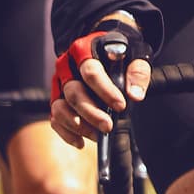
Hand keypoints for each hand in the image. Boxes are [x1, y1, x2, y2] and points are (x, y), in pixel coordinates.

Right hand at [50, 20, 152, 147]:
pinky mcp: (57, 100)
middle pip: (73, 92)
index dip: (105, 91)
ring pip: (60, 108)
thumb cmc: (122, 54)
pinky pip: (55, 119)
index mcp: (84, 51)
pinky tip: (82, 142)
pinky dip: (67, 134)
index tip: (121, 106)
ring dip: (78, 126)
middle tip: (108, 127)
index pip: (91, 72)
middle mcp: (66, 67)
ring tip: (97, 136)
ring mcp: (59, 85)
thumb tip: (135, 95)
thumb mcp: (135, 56)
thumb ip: (137, 72)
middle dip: (91, 113)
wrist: (108, 51)